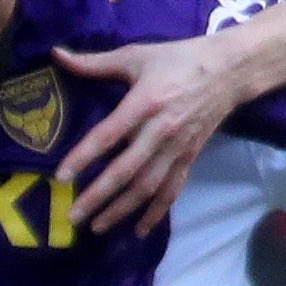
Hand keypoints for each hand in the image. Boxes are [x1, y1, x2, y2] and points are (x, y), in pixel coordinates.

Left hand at [54, 35, 244, 234]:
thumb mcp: (135, 56)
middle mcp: (160, 131)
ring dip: (122, 210)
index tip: (61, 177)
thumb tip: (57, 55)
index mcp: (144, 103)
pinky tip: (139, 230)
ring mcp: (176, 148)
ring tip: (97, 227)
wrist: (228, 71)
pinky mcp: (189, 158)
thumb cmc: (178, 59)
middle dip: (98, 196)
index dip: (83, 157)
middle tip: (73, 216)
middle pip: (126, 171)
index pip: (108, 135)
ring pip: (147, 187)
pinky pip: (171, 191)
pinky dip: (156, 212)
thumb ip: (94, 62)